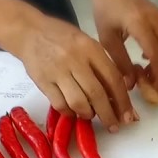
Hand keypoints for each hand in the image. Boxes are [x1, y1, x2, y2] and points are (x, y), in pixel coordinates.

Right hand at [4, 10, 134, 130]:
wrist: (29, 31)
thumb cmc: (63, 39)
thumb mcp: (87, 44)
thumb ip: (102, 66)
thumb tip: (118, 97)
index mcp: (91, 48)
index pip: (113, 79)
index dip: (123, 101)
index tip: (128, 116)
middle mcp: (75, 59)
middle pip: (97, 94)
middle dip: (108, 115)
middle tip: (114, 126)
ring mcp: (57, 71)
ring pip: (78, 102)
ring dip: (88, 114)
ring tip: (91, 115)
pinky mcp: (43, 81)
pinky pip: (60, 104)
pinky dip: (70, 112)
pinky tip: (73, 111)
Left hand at [91, 0, 157, 94]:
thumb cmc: (107, 9)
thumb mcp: (107, 38)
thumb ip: (120, 62)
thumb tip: (131, 85)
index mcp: (140, 24)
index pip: (157, 54)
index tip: (154, 89)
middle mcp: (157, 21)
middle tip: (153, 86)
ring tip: (152, 75)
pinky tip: (151, 60)